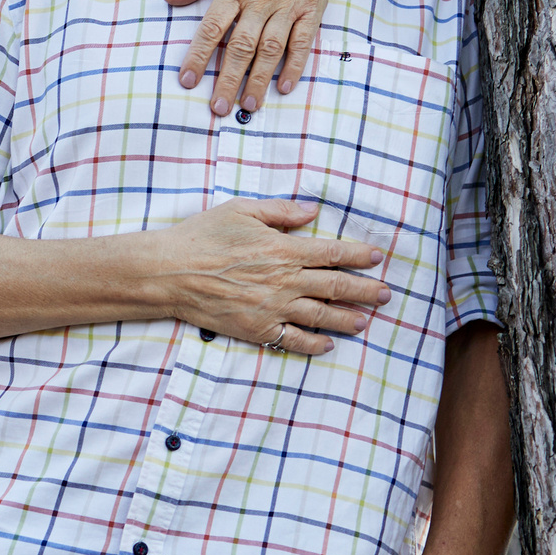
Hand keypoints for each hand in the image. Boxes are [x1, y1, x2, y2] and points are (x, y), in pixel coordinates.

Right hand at [152, 200, 392, 353]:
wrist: (169, 273)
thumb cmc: (201, 237)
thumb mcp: (240, 210)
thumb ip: (280, 211)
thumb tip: (312, 211)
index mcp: (282, 248)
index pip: (332, 252)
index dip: (358, 255)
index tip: (377, 257)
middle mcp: (284, 280)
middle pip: (336, 287)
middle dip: (365, 290)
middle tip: (386, 294)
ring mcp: (273, 308)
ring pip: (322, 316)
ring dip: (348, 319)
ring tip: (366, 321)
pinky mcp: (258, 329)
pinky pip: (294, 341)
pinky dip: (315, 344)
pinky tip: (329, 344)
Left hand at [164, 0, 350, 116]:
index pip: (212, 26)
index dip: (198, 55)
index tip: (187, 81)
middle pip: (241, 45)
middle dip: (228, 79)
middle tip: (218, 107)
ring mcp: (288, 4)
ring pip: (271, 49)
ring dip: (259, 79)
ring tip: (248, 105)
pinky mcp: (312, 9)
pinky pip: (302, 43)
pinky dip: (294, 66)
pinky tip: (283, 87)